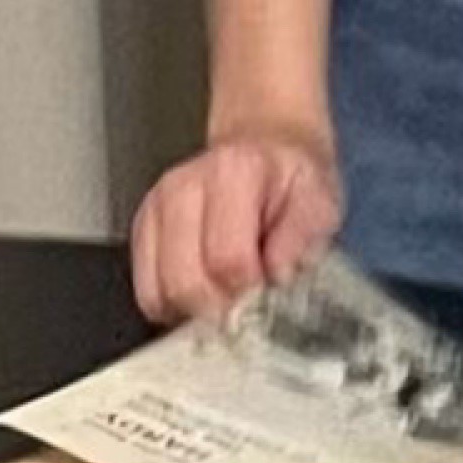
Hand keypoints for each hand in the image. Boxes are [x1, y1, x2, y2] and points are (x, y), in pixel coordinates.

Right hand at [127, 120, 345, 325]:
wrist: (264, 150)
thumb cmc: (292, 183)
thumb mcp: (319, 204)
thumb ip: (300, 240)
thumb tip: (275, 277)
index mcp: (233, 173)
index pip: (228, 259)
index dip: (250, 293)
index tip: (268, 295)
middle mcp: (184, 186)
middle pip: (184, 281)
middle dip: (219, 309)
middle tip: (246, 309)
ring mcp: (156, 208)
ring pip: (158, 292)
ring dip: (194, 312)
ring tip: (226, 299)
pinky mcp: (142, 229)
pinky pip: (146, 291)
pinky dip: (173, 307)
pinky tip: (203, 293)